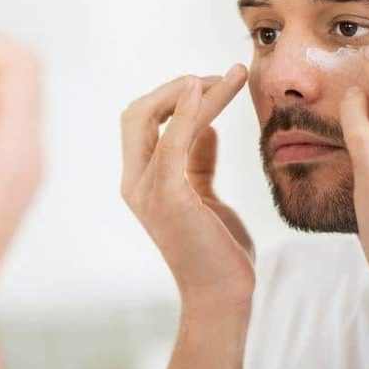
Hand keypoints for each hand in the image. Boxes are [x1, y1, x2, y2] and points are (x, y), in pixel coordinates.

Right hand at [120, 67, 253, 308]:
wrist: (223, 294)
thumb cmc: (217, 248)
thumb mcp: (204, 195)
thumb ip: (198, 161)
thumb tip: (206, 127)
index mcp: (140, 181)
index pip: (140, 121)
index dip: (170, 97)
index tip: (211, 84)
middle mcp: (135, 182)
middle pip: (136, 113)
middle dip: (174, 88)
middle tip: (219, 77)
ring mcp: (147, 190)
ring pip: (155, 119)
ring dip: (195, 90)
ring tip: (233, 74)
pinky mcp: (169, 197)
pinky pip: (172, 142)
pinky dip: (187, 111)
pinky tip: (205, 88)